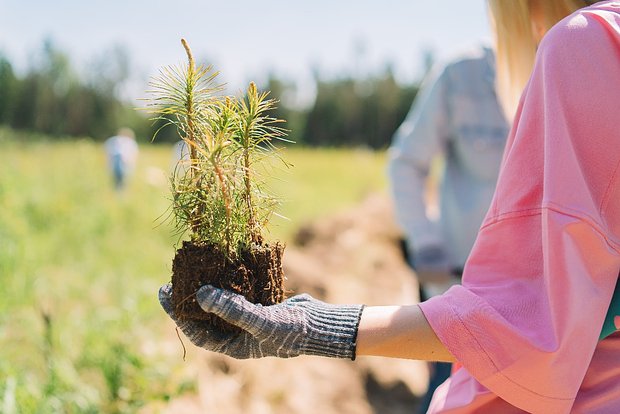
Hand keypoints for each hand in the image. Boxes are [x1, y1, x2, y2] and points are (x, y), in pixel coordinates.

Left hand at [159, 283, 363, 359]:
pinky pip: (238, 292)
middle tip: (171, 280)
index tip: (164, 294)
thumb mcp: (260, 321)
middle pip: (205, 315)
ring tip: (192, 269)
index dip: (177, 314)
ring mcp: (248, 317)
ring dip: (208, 287)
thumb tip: (199, 295)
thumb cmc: (292, 330)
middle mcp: (238, 332)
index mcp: (233, 344)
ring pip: (221, 302)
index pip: (197, 331)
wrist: (321, 325)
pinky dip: (229, 279)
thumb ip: (231, 309)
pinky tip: (221, 264)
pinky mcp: (259, 304)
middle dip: (188, 299)